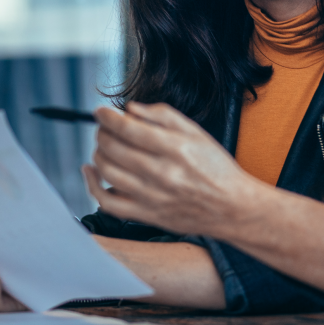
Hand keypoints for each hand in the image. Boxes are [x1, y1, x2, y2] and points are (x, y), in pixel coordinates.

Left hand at [84, 102, 253, 237]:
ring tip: (103, 145)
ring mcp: (151, 197)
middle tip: (104, 127)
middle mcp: (161, 173)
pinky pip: (108, 203)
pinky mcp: (146, 215)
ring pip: (108, 172)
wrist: (232, 208)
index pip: (129, 129)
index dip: (108, 117)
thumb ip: (162, 115)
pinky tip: (91, 171)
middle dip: (102, 132)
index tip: (100, 111)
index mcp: (174, 149)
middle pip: (114, 148)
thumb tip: (130, 109)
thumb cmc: (215, 168)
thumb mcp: (195, 132)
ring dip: (98, 153)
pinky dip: (93, 186)